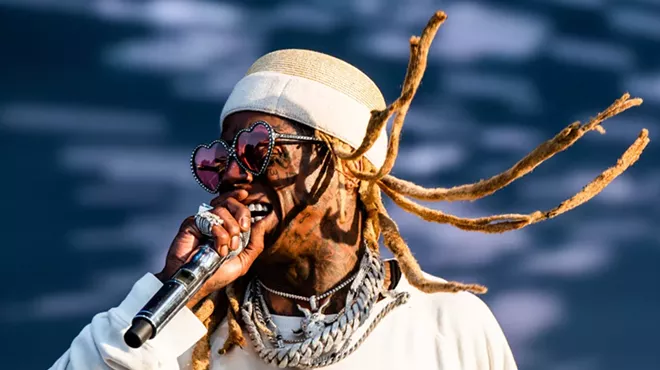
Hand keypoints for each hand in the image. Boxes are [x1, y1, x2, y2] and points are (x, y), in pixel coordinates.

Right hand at [155, 189, 265, 308]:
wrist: (196, 284)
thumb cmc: (216, 275)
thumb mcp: (243, 262)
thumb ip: (255, 244)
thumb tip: (262, 223)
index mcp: (227, 227)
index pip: (236, 205)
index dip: (241, 200)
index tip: (246, 196)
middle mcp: (216, 222)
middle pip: (231, 202)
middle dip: (242, 214)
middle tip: (242, 231)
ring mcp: (204, 222)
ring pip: (222, 210)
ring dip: (231, 229)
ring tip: (228, 247)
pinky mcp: (192, 224)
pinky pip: (211, 219)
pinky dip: (219, 234)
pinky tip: (218, 248)